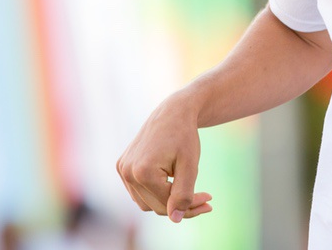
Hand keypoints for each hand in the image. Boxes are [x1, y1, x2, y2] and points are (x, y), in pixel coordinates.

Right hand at [117, 92, 213, 222]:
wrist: (173, 112)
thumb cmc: (184, 136)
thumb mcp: (190, 165)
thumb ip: (184, 193)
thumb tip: (176, 219)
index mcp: (142, 171)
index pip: (167, 203)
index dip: (191, 205)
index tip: (210, 200)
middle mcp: (127, 172)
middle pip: (156, 206)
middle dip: (181, 205)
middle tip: (205, 200)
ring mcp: (122, 169)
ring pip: (147, 202)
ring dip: (167, 200)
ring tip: (189, 189)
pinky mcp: (122, 166)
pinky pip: (139, 192)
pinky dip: (156, 192)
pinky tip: (172, 182)